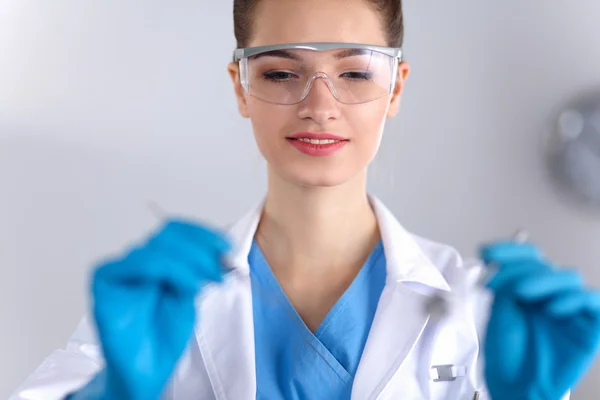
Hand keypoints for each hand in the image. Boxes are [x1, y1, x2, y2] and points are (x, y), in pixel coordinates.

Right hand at [84, 220, 229, 399]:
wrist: (146, 370)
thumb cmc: (163, 336)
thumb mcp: (191, 295)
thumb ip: (199, 270)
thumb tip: (219, 249)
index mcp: (156, 261)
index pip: (176, 231)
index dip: (202, 234)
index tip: (226, 246)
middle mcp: (137, 262)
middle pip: (167, 235)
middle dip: (201, 249)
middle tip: (221, 268)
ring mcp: (120, 269)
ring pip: (157, 247)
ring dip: (191, 260)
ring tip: (209, 279)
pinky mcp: (105, 281)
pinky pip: (137, 263)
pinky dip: (170, 268)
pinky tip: (188, 285)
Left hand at [480, 241, 599, 399]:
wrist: (514, 386)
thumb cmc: (507, 355)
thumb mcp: (499, 311)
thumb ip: (505, 285)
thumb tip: (504, 261)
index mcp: (528, 289)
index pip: (527, 258)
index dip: (510, 251)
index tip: (487, 252)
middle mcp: (549, 296)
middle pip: (545, 265)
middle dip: (520, 269)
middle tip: (500, 284)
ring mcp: (568, 310)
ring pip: (569, 277)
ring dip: (544, 280)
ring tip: (522, 294)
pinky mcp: (588, 328)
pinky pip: (592, 302)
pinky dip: (574, 299)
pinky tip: (552, 308)